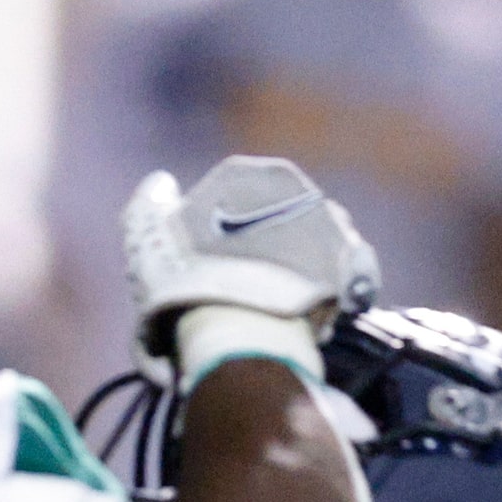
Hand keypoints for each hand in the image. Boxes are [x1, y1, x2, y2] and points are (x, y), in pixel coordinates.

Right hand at [122, 156, 379, 368]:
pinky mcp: (356, 266)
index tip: (205, 263)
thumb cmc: (184, 279)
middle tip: (240, 286)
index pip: (231, 194)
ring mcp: (331, 225)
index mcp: (245, 174)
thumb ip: (149, 204)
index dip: (215, 231)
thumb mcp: (145, 235)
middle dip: (264, 244)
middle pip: (276, 216)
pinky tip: (302, 318)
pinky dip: (327, 293)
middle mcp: (295, 188)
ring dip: (298, 266)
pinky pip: (343, 276)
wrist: (238, 327)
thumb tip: (161, 183)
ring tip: (273, 307)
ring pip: (311, 243)